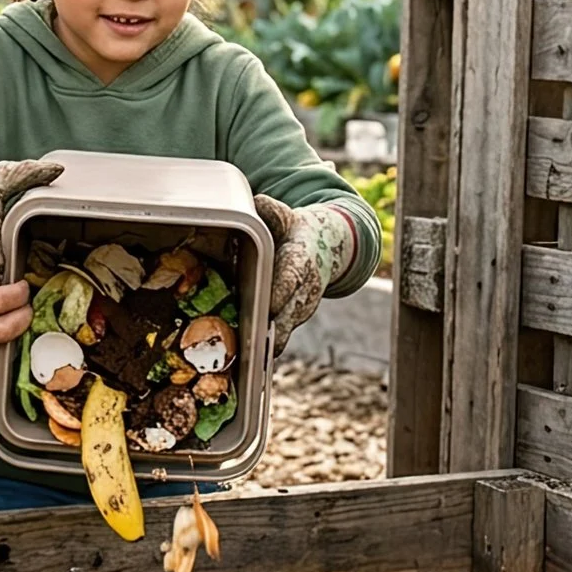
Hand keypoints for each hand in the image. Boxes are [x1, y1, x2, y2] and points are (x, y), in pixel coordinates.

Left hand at [254, 194, 358, 357]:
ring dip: (265, 349)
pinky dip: (262, 356)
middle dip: (272, 330)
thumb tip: (257, 202)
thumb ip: (272, 212)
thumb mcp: (287, 217)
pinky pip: (277, 342)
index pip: (292, 278)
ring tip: (245, 365)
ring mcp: (299, 311)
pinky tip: (243, 368)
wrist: (327, 249)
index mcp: (301, 262)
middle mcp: (304, 292)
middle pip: (289, 315)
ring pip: (283, 335)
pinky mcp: (290, 324)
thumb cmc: (298, 232)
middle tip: (252, 346)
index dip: (282, 292)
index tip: (271, 305)